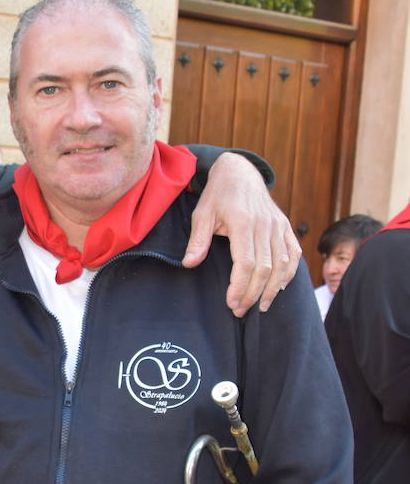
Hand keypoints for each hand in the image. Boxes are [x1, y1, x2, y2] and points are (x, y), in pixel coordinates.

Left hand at [183, 152, 300, 315]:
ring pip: (282, 264)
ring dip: (273, 289)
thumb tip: (190, 264)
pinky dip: (289, 273)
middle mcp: (265, 226)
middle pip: (265, 268)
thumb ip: (197, 240)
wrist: (240, 172)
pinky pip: (293, 253)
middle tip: (240, 311)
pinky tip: (279, 287)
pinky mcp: (285, 226)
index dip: (240, 287)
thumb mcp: (202, 213)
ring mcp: (278, 226)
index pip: (246, 263)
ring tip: (261, 306)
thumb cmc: (218, 195)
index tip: (231, 303)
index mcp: (243, 223)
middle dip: (253, 294)